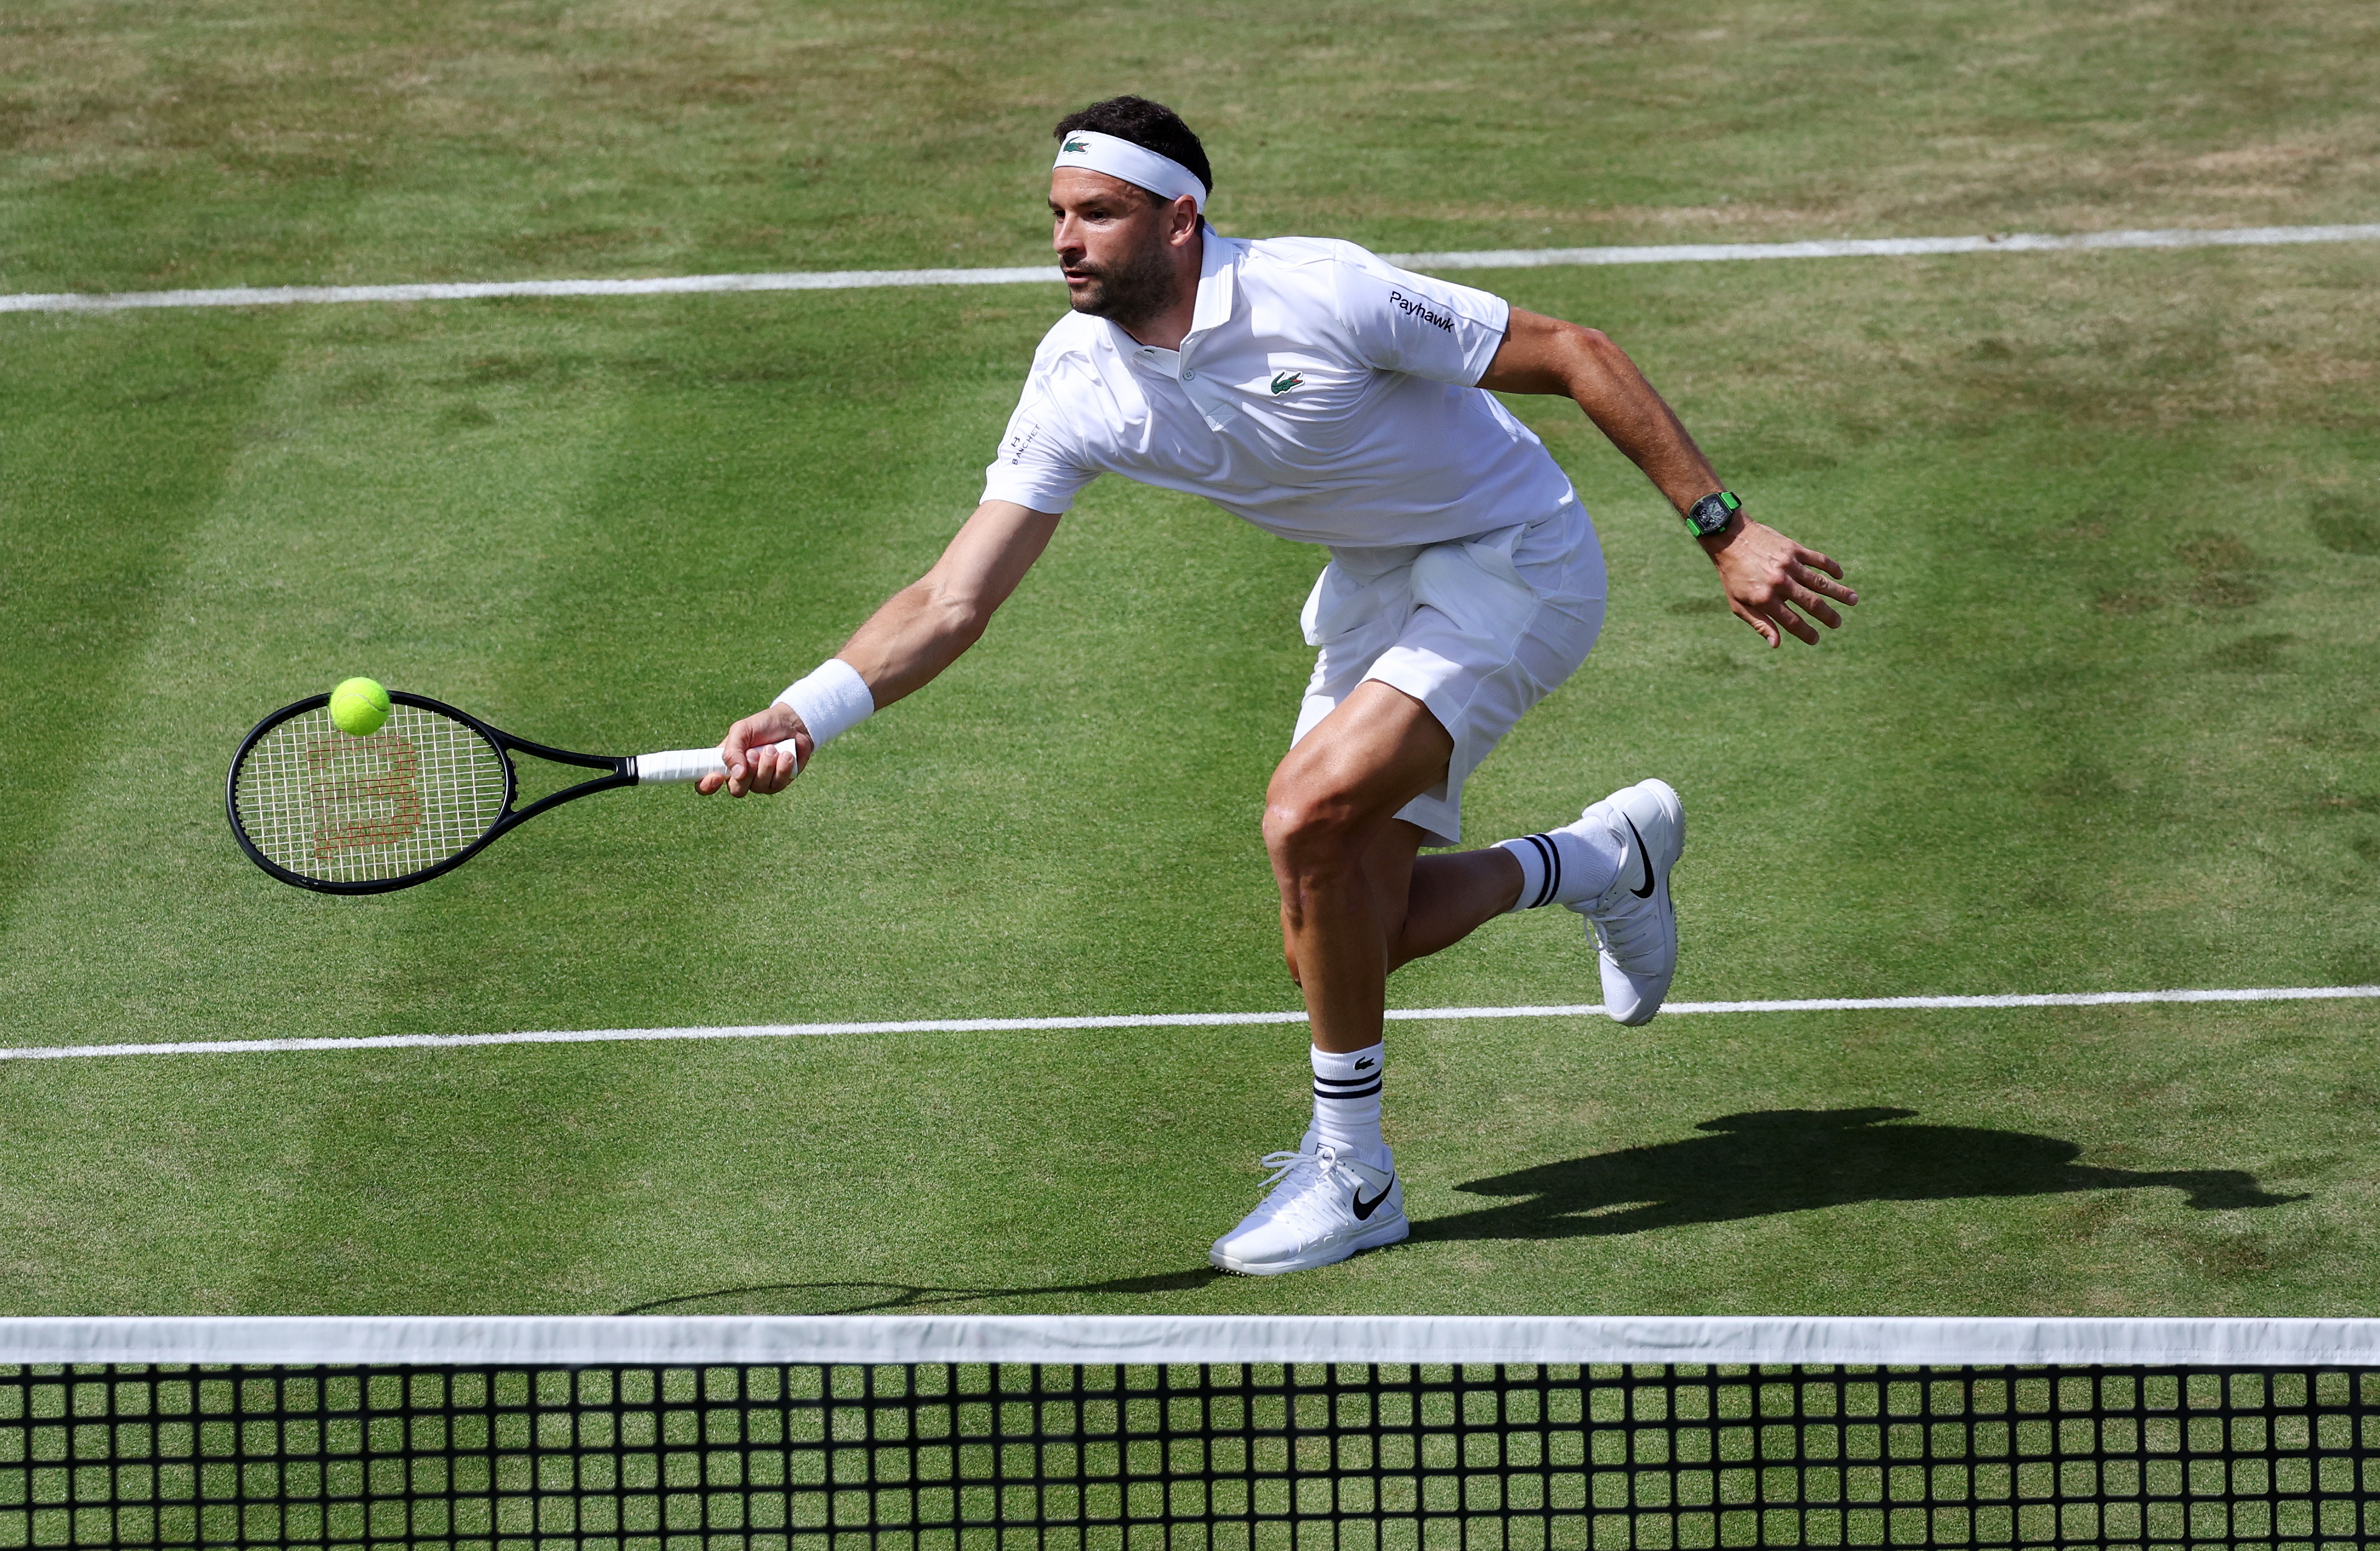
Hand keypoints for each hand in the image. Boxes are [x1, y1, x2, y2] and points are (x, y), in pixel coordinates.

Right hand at [696, 702, 813, 796]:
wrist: (792, 723)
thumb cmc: (763, 725)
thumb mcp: (742, 730)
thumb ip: (733, 750)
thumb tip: (736, 773)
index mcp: (727, 763)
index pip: (707, 784)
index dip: (707, 786)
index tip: (716, 777)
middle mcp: (742, 776)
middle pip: (737, 790)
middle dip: (748, 772)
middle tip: (754, 752)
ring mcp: (761, 782)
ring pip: (759, 787)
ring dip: (767, 765)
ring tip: (772, 748)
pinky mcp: (779, 782)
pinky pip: (777, 785)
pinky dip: (782, 768)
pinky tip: (786, 754)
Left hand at [1700, 517, 1857, 647]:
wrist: (1730, 538)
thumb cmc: (1732, 575)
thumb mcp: (1738, 604)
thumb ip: (1759, 623)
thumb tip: (1776, 644)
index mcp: (1765, 599)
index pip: (1793, 622)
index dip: (1807, 633)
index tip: (1816, 639)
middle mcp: (1780, 583)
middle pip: (1812, 603)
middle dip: (1828, 616)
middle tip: (1838, 623)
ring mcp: (1789, 565)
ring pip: (1820, 582)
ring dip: (1839, 592)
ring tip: (1854, 600)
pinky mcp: (1793, 548)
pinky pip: (1818, 559)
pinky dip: (1831, 568)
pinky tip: (1840, 575)